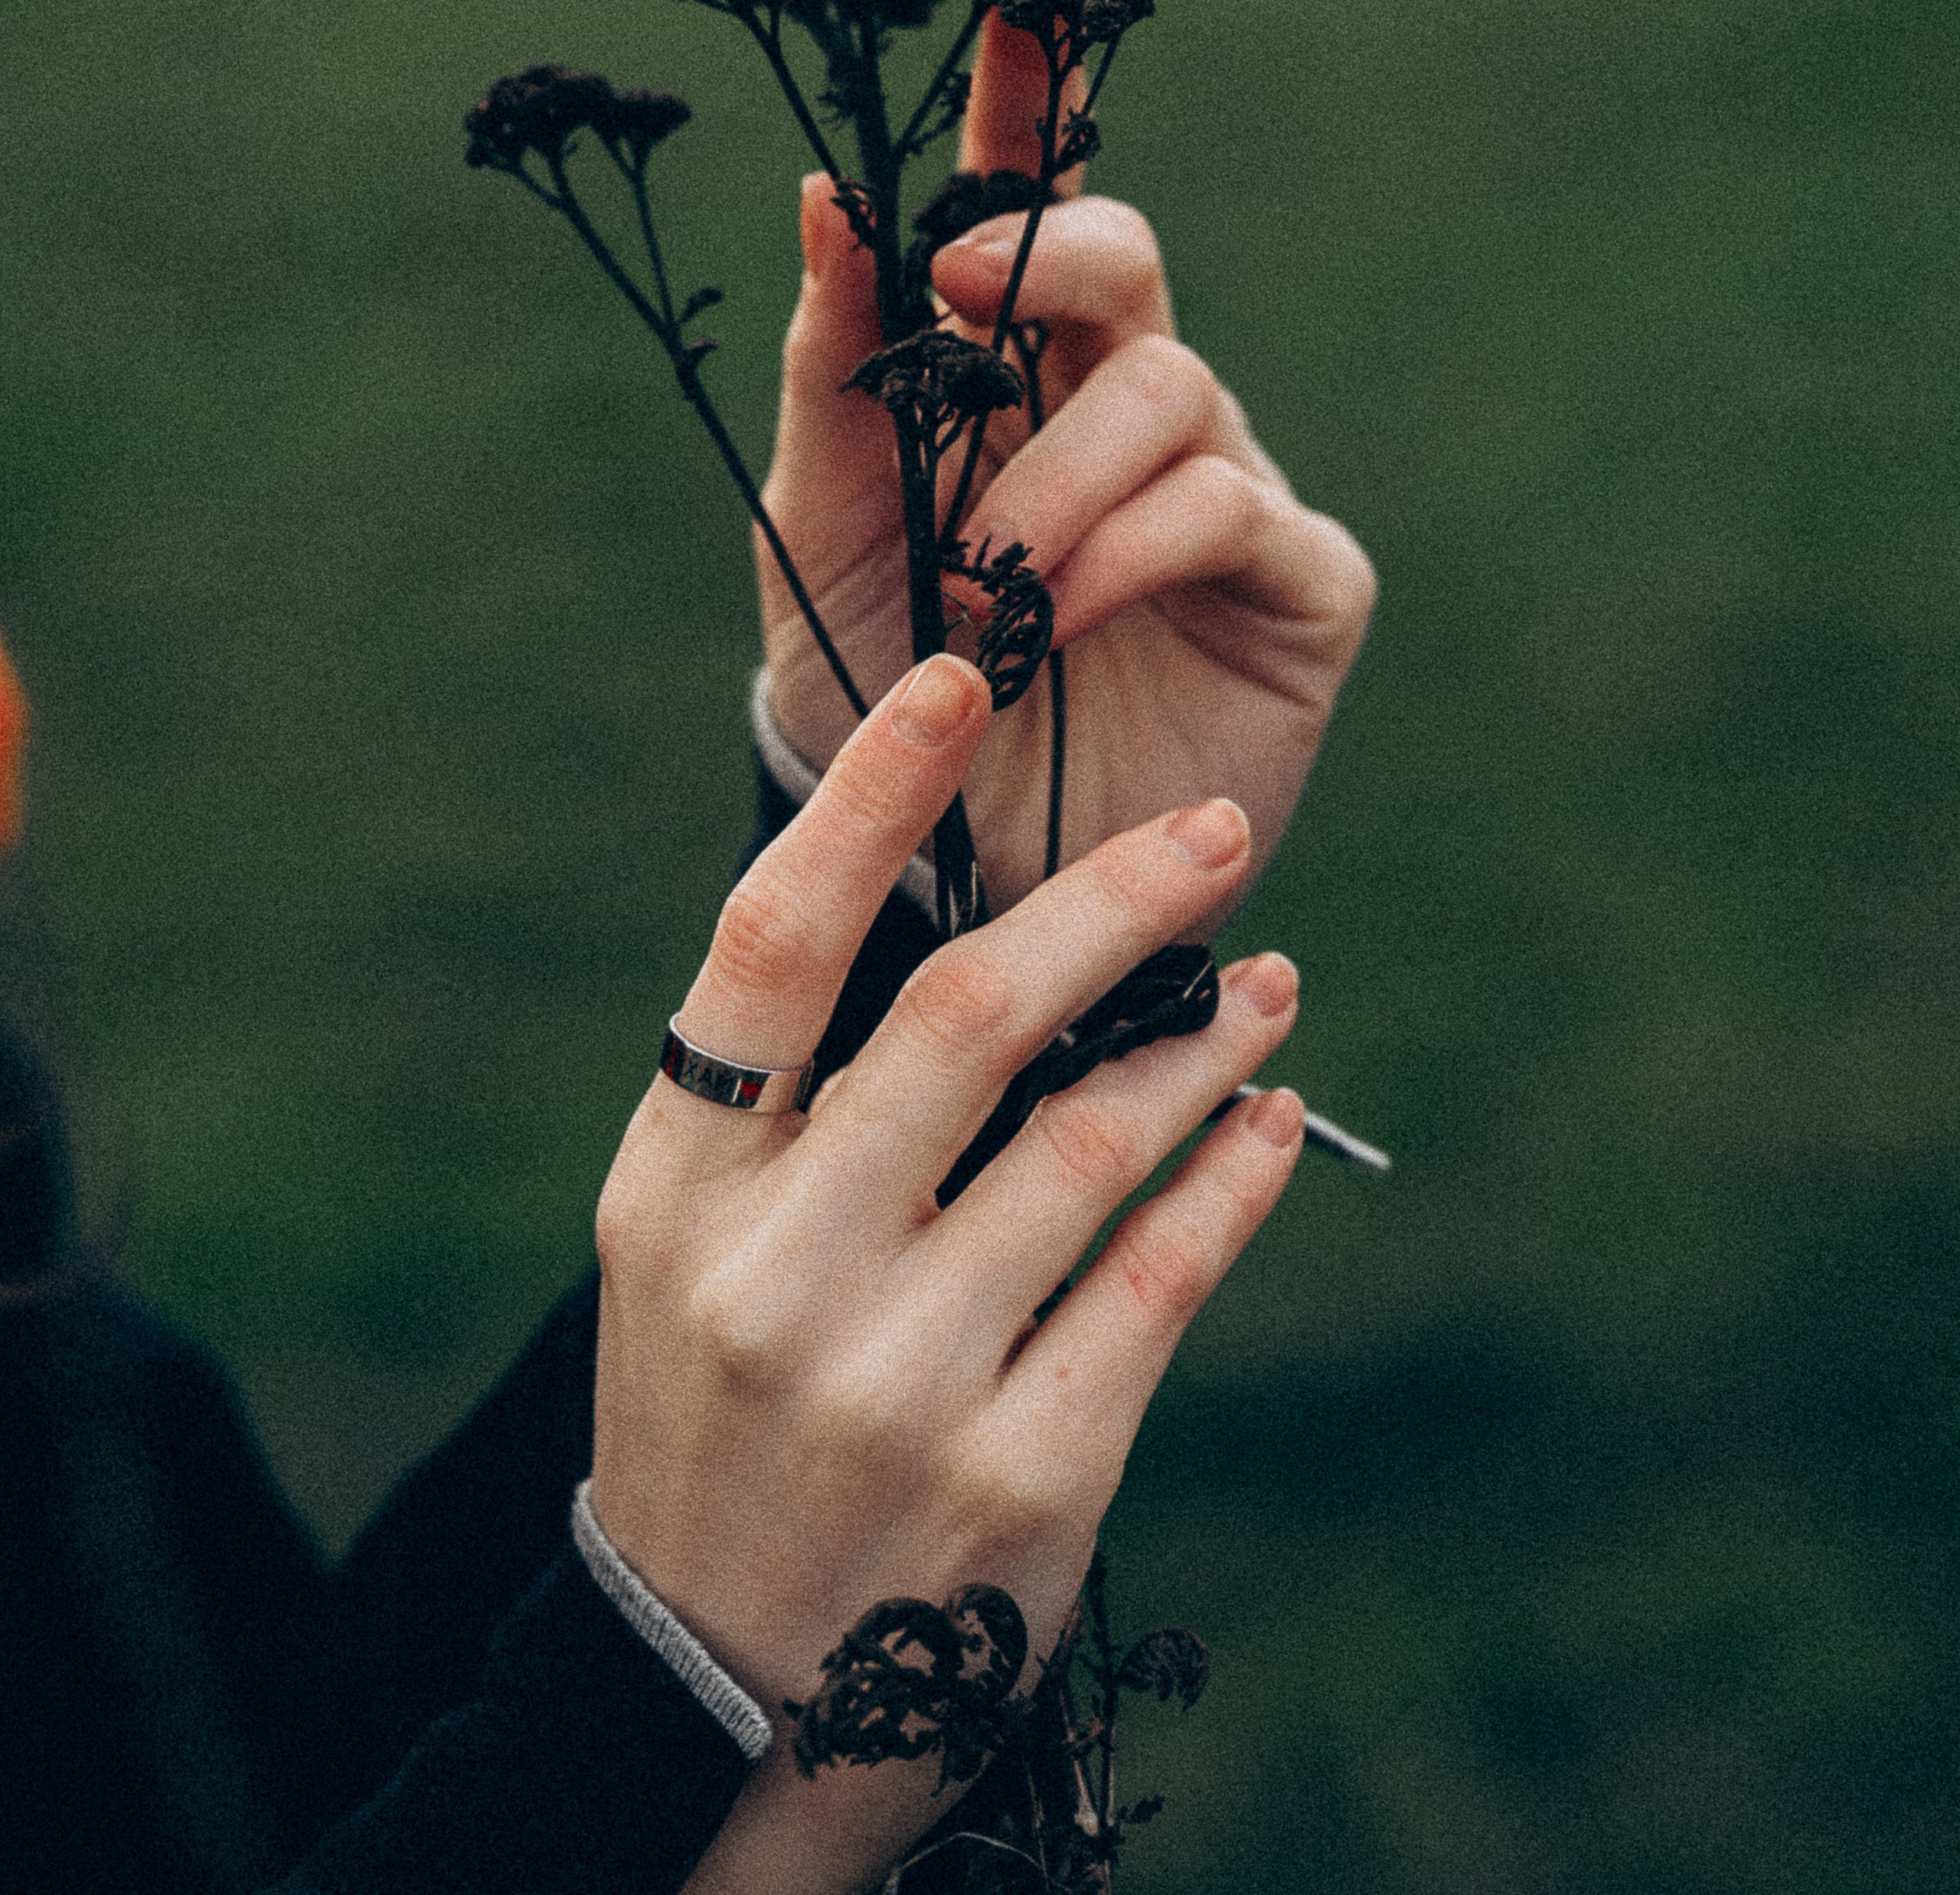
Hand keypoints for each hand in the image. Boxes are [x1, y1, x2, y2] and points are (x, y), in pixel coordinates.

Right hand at [592, 654, 1306, 1894]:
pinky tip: (1269, 1120)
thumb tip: (971, 918)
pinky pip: (1162, 1281)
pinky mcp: (1025, 1479)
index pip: (769, 946)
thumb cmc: (718, 1413)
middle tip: (1218, 827)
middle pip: (962, 1019)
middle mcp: (778, 1276)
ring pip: (1093, 1142)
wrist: (718, 1688)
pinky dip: (1231, 1175)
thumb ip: (787, 1098)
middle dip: (1111, 899)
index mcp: (676, 1189)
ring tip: (1265, 985)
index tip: (961, 680)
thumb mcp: (688, 1248)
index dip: (865, 798)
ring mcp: (902, 1385)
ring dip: (1204, 1040)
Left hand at [757, 0, 1375, 912]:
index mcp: (1012, 371)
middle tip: (966, 295)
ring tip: (987, 578)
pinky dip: (1137, 547)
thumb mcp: (823, 523)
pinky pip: (1236, 509)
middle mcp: (1127, 409)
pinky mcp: (1297, 586)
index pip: (1031, 196)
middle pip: (1125, 261)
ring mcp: (1222, 489)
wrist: (942, 867)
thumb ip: (839, 364)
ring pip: (1175, 390)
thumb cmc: (878, 682)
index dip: (1039, 74)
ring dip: (1064, 470)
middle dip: (1058, 256)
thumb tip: (829, 188)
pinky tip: (1064, 616)